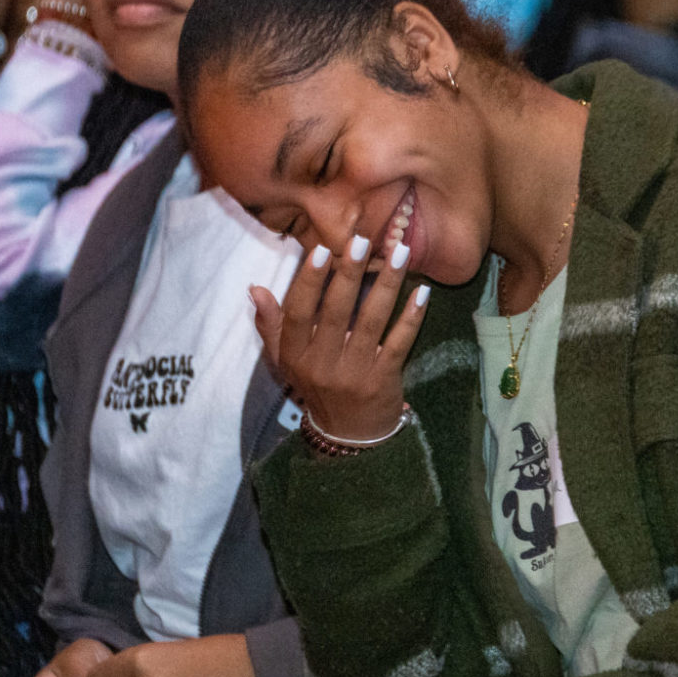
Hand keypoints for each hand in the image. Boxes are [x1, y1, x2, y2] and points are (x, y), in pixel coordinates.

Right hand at [250, 206, 429, 441]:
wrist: (348, 436)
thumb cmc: (317, 386)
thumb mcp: (286, 361)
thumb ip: (272, 325)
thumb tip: (255, 289)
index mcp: (295, 356)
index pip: (298, 313)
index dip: (309, 281)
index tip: (322, 249)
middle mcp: (322, 366)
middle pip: (335, 312)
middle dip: (350, 273)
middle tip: (363, 240)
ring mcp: (354, 375)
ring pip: (371, 322)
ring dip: (386, 284)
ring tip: (399, 252)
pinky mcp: (383, 382)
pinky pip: (399, 343)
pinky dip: (412, 317)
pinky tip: (421, 291)